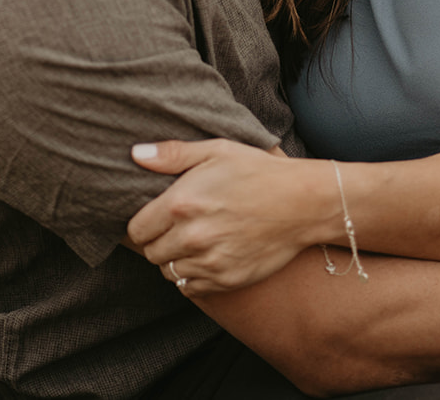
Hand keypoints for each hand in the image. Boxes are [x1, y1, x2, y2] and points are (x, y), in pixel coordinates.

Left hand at [127, 140, 331, 294]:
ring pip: (169, 272)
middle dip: (159, 242)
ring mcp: (209, 262)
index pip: (136, 230)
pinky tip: (206, 258)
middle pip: (151, 254)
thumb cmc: (260, 172)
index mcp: (181, 203)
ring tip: (194, 243)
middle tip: (177, 229)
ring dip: (175, 260)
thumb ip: (173, 154)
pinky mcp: (226, 280)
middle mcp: (191, 236)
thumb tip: (135, 154)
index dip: (144, 224)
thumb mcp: (218, 151)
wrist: (304, 203)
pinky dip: (192, 277)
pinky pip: (190, 288)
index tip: (157, 218)